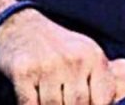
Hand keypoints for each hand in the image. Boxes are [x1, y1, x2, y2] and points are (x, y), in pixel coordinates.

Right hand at [0, 8, 115, 104]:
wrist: (22, 27)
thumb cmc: (60, 49)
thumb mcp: (87, 57)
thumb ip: (99, 83)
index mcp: (94, 58)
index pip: (102, 101)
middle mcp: (73, 59)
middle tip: (62, 101)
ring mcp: (48, 65)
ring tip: (49, 100)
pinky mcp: (24, 71)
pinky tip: (34, 100)